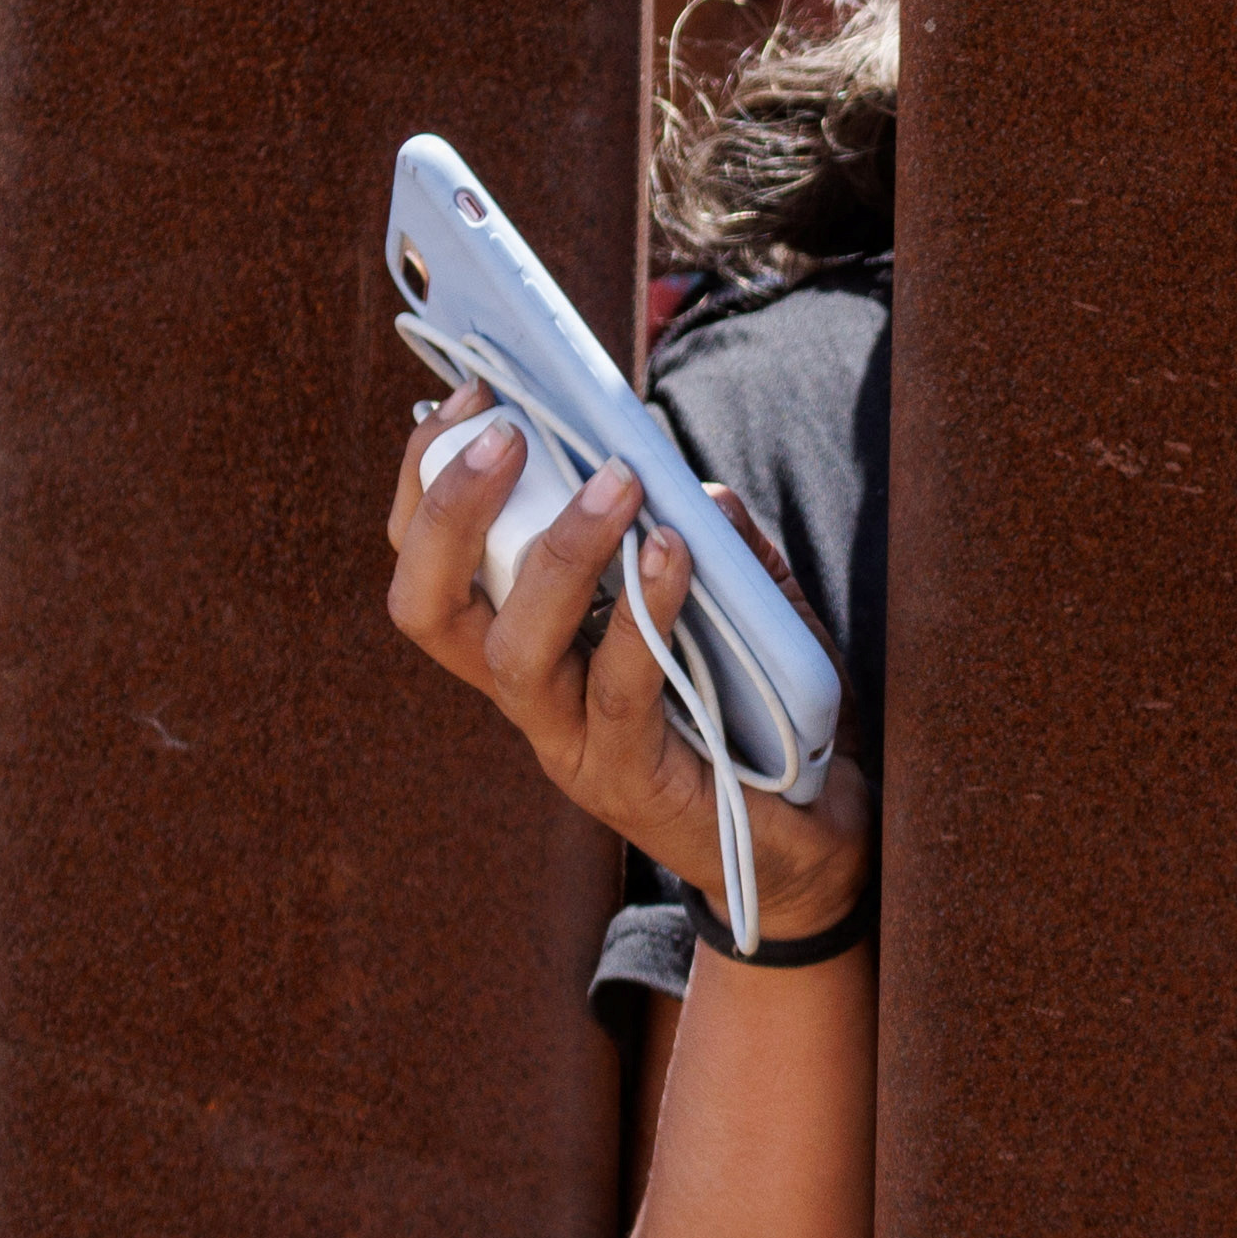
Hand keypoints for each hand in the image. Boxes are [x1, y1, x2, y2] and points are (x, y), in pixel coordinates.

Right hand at [378, 395, 874, 945]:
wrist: (809, 843)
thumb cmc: (757, 716)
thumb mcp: (741, 610)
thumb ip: (719, 547)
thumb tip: (699, 487)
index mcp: (527, 645)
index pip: (432, 564)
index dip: (427, 480)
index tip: (469, 394)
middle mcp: (528, 698)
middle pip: (428, 610)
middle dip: (449, 511)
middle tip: (505, 430)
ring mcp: (571, 746)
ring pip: (513, 652)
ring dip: (559, 554)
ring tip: (614, 483)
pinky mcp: (631, 784)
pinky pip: (620, 692)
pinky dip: (643, 613)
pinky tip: (674, 554)